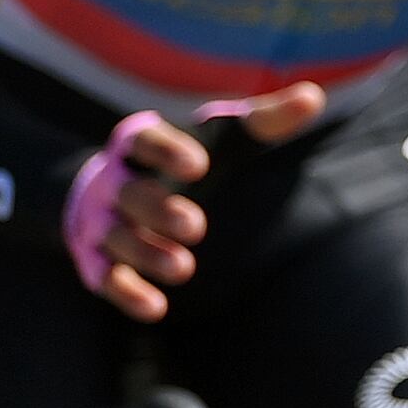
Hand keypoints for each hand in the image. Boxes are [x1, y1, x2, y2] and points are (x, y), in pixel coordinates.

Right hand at [61, 84, 327, 317]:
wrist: (115, 188)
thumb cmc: (185, 157)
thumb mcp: (221, 136)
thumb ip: (263, 120)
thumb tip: (312, 98)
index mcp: (138, 144)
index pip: (144, 141)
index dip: (166, 151)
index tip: (200, 165)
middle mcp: (114, 181)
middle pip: (129, 193)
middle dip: (158, 210)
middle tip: (197, 226)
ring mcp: (100, 221)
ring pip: (116, 238)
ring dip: (146, 254)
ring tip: (185, 268)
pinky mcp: (95, 258)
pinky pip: (104, 277)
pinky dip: (126, 293)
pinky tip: (156, 309)